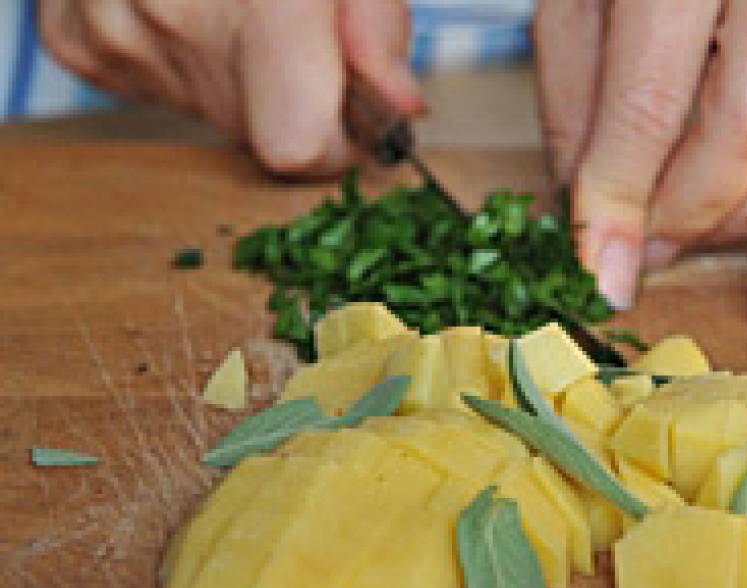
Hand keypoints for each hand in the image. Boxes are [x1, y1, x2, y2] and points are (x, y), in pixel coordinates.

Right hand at [39, 0, 423, 174]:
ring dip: (235, 75)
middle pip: (256, 133)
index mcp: (263, 0)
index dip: (332, 143)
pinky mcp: (80, 40)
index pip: (298, 143)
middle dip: (286, 98)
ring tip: (233, 3)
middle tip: (290, 31)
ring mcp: (117, 30)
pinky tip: (188, 3)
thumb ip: (376, 24)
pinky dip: (180, 58)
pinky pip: (153, 84)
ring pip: (208, 111)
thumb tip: (396, 106)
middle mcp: (175, 16)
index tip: (345, 117)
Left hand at [535, 0, 746, 307]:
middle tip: (644, 246)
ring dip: (744, 209)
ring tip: (684, 221)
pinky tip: (733, 180)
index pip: (652, 101)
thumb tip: (595, 222)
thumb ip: (580, 113)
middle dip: (692, 214)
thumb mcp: (576, 8)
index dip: (621, 200)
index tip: (603, 272)